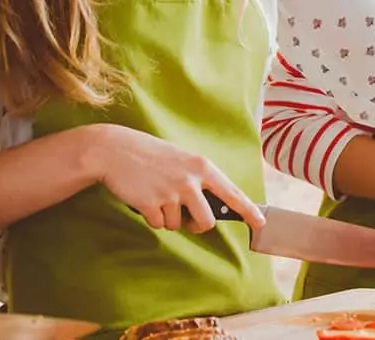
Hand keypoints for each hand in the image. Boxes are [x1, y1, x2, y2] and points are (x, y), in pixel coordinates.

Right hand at [80, 124, 265, 232]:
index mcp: (202, 167)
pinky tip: (143, 198)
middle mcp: (190, 181)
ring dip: (167, 218)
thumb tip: (210, 205)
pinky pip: (158, 224)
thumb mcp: (181, 159)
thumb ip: (198, 179)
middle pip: (206, 221)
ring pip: (178, 225)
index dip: (249, 210)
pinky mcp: (151, 204)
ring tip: (156, 195)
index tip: (261, 222)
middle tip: (186, 218)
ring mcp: (171, 193)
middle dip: (196, 225)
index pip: (232, 193)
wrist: (114, 150)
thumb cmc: (150, 155)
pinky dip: (151, 217)